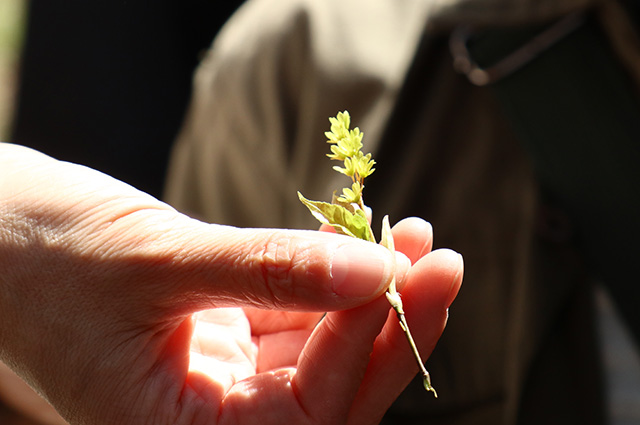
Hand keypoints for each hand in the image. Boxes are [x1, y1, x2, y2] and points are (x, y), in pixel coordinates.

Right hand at [0, 143, 461, 423]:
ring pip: (319, 345)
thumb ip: (266, 269)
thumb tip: (373, 269)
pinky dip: (330, 278)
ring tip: (410, 237)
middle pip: (329, 388)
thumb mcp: (157, 261)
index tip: (413, 271)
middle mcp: (208, 417)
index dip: (364, 338)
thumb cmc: (44, 256)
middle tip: (440, 262)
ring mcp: (222, 373)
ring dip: (367, 292)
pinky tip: (361, 241)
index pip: (304, 409)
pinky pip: (295, 312)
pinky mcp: (227, 331)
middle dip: (389, 324)